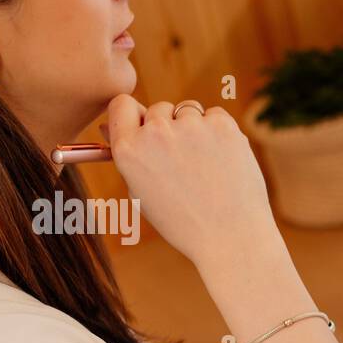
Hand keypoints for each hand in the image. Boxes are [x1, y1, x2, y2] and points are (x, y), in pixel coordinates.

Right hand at [104, 95, 281, 269]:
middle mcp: (155, 133)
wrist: (232, 238)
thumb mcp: (142, 194)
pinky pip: (216, 115)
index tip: (146, 126)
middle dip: (169, 127)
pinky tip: (223, 162)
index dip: (135, 115)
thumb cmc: (185, 222)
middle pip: (158, 108)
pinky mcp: (222, 125)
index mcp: (128, 150)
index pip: (121, 104)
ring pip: (189, 110)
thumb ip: (129, 156)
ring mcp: (190, 126)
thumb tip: (110, 125)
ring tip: (206, 166)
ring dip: (195, 128)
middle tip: (185, 162)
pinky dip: (220, 132)